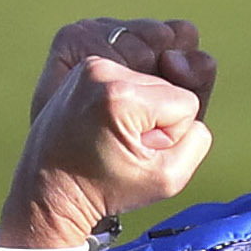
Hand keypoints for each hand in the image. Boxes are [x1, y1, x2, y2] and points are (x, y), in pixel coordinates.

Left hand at [0, 16, 215, 250]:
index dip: (169, 135)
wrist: (51, 191)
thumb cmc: (108, 188)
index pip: (186, 102)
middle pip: (169, 80)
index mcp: (120, 96)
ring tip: (115, 127)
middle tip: (122, 142)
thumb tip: (182, 58)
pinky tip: (111, 109)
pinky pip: (131, 61)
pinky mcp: (81, 61)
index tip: (133, 153)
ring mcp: (87, 62)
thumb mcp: (169, 177)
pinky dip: (130, 84)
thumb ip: (199, 130)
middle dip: (156, 114)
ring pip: (152, 69)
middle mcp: (100, 69)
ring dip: (144, 98)